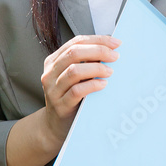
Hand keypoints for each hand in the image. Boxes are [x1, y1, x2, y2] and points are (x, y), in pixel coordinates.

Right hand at [40, 33, 120, 149]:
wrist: (56, 125)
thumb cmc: (70, 97)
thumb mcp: (74, 76)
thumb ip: (86, 62)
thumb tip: (111, 49)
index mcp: (54, 61)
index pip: (76, 42)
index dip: (97, 40)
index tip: (115, 43)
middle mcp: (50, 73)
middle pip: (74, 53)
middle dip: (98, 51)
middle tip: (115, 56)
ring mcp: (53, 89)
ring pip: (74, 71)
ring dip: (96, 68)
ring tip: (110, 71)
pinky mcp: (60, 105)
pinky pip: (76, 91)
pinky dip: (92, 85)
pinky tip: (103, 84)